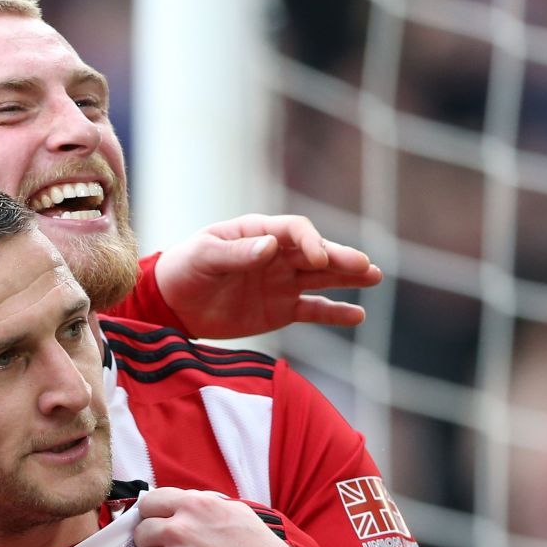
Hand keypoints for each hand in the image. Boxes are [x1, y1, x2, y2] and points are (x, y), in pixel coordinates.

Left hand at [151, 214, 380, 337]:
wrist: (172, 303)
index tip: (318, 257)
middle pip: (316, 253)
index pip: (294, 231)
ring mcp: (282, 282)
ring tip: (374, 276)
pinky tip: (358, 315)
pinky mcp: (281, 309)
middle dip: (340, 258)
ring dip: (347, 277)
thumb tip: (269, 247)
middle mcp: (277, 255)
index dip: (309, 242)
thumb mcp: (204, 256)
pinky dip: (334, 313)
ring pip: (322, 278)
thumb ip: (236, 253)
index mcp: (259, 232)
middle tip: (365, 265)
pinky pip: (313, 310)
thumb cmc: (185, 269)